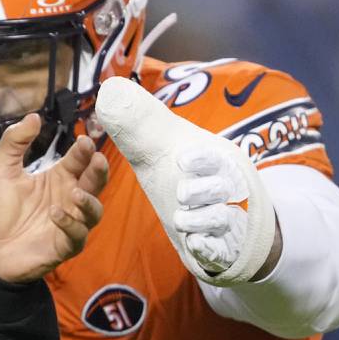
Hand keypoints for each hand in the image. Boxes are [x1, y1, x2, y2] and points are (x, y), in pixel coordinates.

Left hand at [0, 113, 108, 282]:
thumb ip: (14, 142)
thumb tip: (34, 116)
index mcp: (57, 178)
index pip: (78, 160)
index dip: (84, 150)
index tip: (84, 139)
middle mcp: (68, 198)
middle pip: (95, 182)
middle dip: (99, 170)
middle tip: (96, 158)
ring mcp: (69, 222)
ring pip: (94, 210)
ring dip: (88, 200)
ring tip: (75, 192)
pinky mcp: (64, 245)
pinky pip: (77, 235)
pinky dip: (69, 224)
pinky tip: (55, 213)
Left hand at [96, 76, 276, 284]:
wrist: (228, 217)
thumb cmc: (190, 177)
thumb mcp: (165, 151)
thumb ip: (141, 128)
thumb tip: (110, 91)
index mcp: (213, 159)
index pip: (212, 156)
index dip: (200, 159)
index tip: (183, 160)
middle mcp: (225, 186)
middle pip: (218, 188)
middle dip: (200, 191)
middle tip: (182, 193)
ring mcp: (227, 216)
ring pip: (218, 218)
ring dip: (200, 220)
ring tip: (183, 218)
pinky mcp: (223, 245)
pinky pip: (220, 248)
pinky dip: (209, 247)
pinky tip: (198, 245)